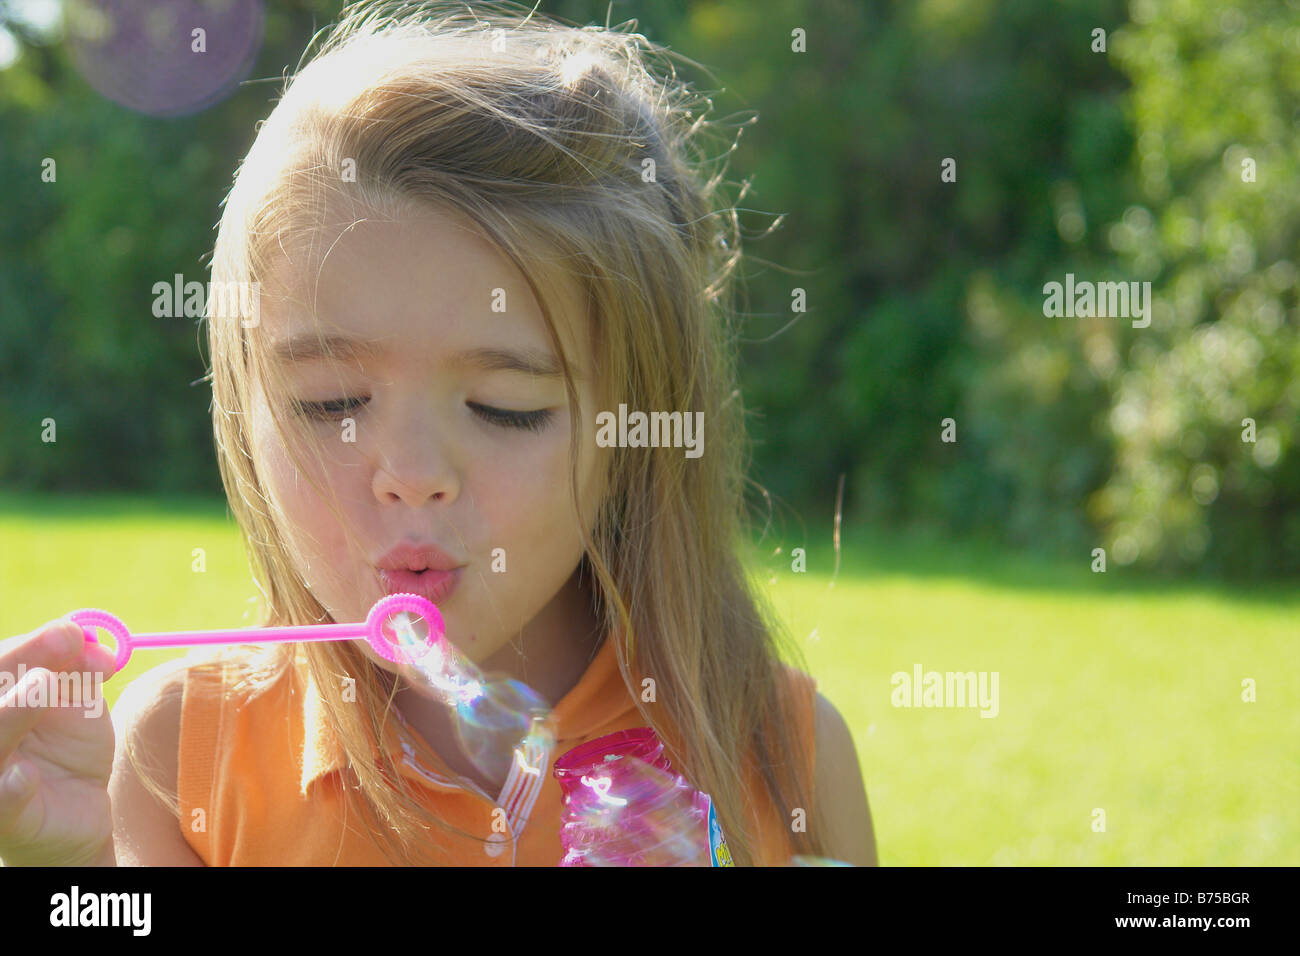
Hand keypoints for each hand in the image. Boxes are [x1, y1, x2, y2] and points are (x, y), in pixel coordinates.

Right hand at [0, 618, 117, 865]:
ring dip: (13, 713)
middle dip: (20, 661)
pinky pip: (0, 805)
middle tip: (65, 642)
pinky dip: (8, 790)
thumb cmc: (65, 744)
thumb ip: (78, 667)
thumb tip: (88, 639)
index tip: (73, 632)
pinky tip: (23, 777)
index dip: (29, 645)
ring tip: (44, 684)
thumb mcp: (78, 699)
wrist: (80, 805)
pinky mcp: (5, 821)